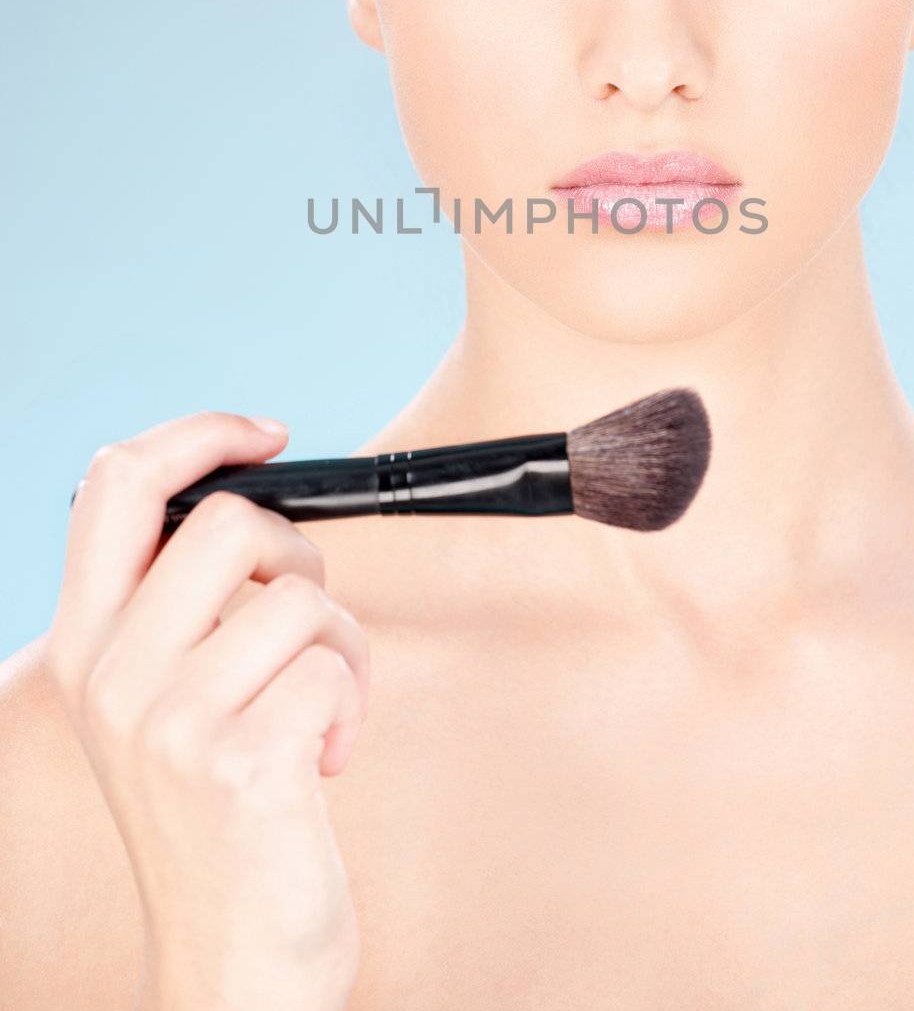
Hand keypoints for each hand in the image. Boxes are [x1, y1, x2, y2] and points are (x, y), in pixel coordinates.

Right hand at [46, 411, 369, 1010]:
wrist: (230, 962)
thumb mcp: (161, 704)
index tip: (266, 435)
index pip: (114, 484)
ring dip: (341, 647)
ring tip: (319, 710)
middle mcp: (109, 675)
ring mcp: (168, 721)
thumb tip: (252, 506)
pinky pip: (333, 668)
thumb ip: (177, 611)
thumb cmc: (217, 815)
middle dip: (299, 557)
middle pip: (231, 522)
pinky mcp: (239, 762)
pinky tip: (323, 763)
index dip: (197, 434)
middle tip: (304, 625)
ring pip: (299, 595)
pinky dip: (353, 705)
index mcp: (83, 645)